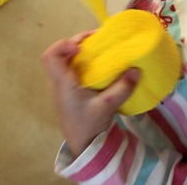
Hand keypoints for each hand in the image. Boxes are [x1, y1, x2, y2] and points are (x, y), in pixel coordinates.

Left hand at [41, 32, 139, 157]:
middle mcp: (59, 83)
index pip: (50, 57)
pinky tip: (101, 65)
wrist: (83, 147)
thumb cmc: (89, 127)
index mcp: (63, 83)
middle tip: (99, 40)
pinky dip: (86, 63)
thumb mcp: (107, 106)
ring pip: (67, 61)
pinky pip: (74, 70)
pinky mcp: (70, 92)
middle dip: (79, 43)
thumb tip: (136, 70)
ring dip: (83, 52)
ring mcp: (63, 87)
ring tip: (102, 48)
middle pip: (60, 54)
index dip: (63, 46)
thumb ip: (122, 88)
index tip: (81, 47)